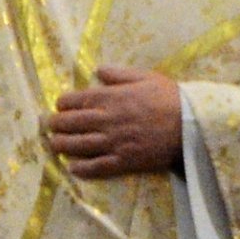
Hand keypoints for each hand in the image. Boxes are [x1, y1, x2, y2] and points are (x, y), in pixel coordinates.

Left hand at [45, 65, 183, 178]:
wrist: (191, 125)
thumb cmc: (170, 97)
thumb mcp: (145, 76)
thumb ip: (119, 74)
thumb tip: (97, 70)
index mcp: (111, 98)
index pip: (77, 100)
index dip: (64, 103)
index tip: (59, 106)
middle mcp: (107, 120)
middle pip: (72, 123)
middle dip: (56, 124)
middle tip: (49, 125)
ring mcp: (114, 142)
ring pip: (79, 145)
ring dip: (62, 145)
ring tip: (53, 145)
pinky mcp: (124, 161)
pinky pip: (97, 166)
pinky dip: (82, 168)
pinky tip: (72, 168)